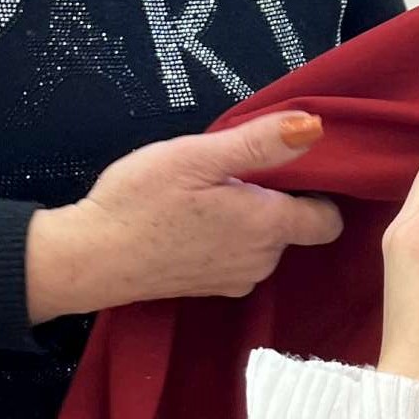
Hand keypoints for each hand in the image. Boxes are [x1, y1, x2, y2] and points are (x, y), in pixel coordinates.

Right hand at [26, 112, 342, 319]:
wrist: (90, 258)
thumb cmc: (142, 200)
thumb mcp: (199, 156)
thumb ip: (260, 143)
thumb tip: (314, 128)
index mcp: (268, 226)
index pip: (328, 220)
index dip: (316, 191)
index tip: (286, 170)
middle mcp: (262, 261)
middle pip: (293, 228)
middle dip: (272, 200)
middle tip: (226, 175)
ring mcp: (235, 280)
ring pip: (263, 244)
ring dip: (246, 220)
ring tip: (202, 197)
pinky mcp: (209, 290)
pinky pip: (236, 259)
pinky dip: (224, 240)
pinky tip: (189, 224)